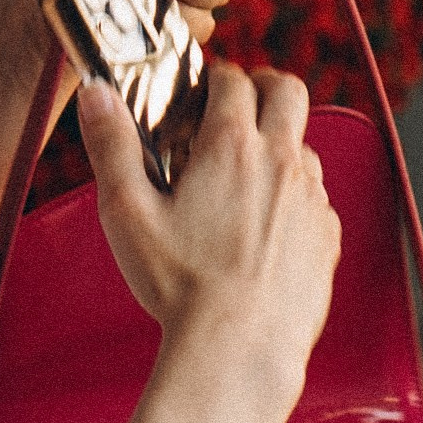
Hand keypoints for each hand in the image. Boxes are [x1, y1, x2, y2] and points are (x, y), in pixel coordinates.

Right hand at [79, 62, 343, 422]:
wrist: (240, 347)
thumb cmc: (182, 285)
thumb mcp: (127, 211)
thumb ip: (111, 145)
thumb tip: (96, 95)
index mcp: (231, 146)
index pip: (234, 80)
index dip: (216, 76)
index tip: (201, 86)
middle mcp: (281, 163)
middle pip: (288, 92)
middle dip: (264, 84)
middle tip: (240, 98)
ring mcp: (311, 199)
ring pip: (304, 146)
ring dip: (279, 143)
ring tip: (244, 171)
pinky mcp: (326, 238)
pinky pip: (316, 198)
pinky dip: (294, 195)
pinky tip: (264, 223)